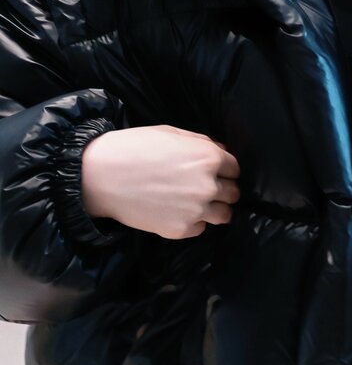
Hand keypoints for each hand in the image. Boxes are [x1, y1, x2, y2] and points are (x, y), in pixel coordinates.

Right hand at [81, 124, 240, 238]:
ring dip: (215, 208)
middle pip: (233, 193)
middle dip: (223, 188)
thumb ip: (202, 143)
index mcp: (209, 158)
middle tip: (205, 187)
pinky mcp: (180, 230)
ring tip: (197, 203)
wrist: (103, 176)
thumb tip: (222, 152)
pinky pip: (201, 228)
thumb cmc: (136, 147)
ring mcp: (196, 210)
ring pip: (224, 215)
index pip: (235, 168)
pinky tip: (178, 211)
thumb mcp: (172, 133)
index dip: (225, 168)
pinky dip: (194, 221)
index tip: (214, 170)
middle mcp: (208, 186)